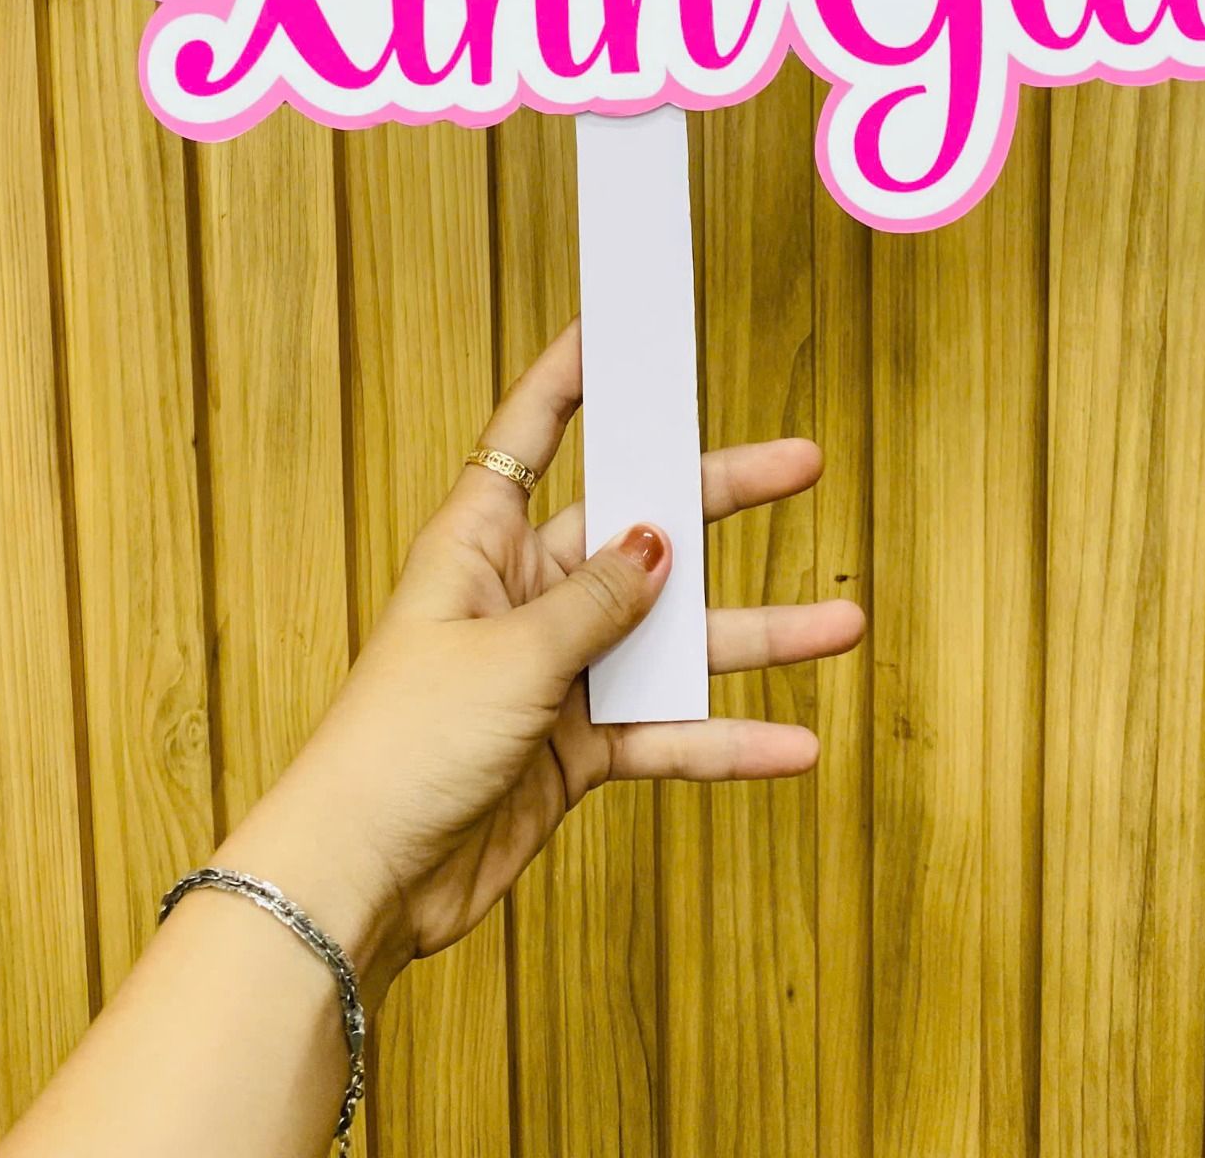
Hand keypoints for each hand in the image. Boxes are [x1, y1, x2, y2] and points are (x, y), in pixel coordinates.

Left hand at [223, 321, 864, 999]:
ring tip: (840, 623)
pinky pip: (666, 730)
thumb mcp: (506, 654)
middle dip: (716, 499)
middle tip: (796, 466)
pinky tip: (790, 744)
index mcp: (480, 543)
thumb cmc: (397, 745)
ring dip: (752, 634)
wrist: (364, 880)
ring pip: (670, 637)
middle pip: (636, 529)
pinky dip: (724, 740)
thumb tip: (661, 541)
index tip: (616, 324)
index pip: (529, 434)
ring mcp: (554, 672)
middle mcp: (523, 596)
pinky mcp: (575, 747)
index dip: (571, 377)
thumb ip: (594, 600)